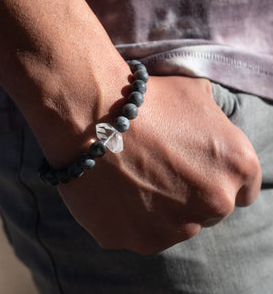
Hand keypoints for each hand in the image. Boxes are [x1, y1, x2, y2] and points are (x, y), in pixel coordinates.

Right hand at [58, 76, 261, 254]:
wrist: (91, 114)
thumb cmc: (144, 100)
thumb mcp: (193, 93)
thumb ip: (214, 120)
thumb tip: (208, 128)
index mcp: (236, 165)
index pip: (243, 188)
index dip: (216, 176)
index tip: (195, 170)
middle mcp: (215, 202)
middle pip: (209, 210)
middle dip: (188, 194)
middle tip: (158, 171)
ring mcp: (176, 228)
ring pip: (174, 226)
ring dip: (158, 209)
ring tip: (131, 179)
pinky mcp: (140, 241)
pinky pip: (139, 233)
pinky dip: (128, 217)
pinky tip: (113, 191)